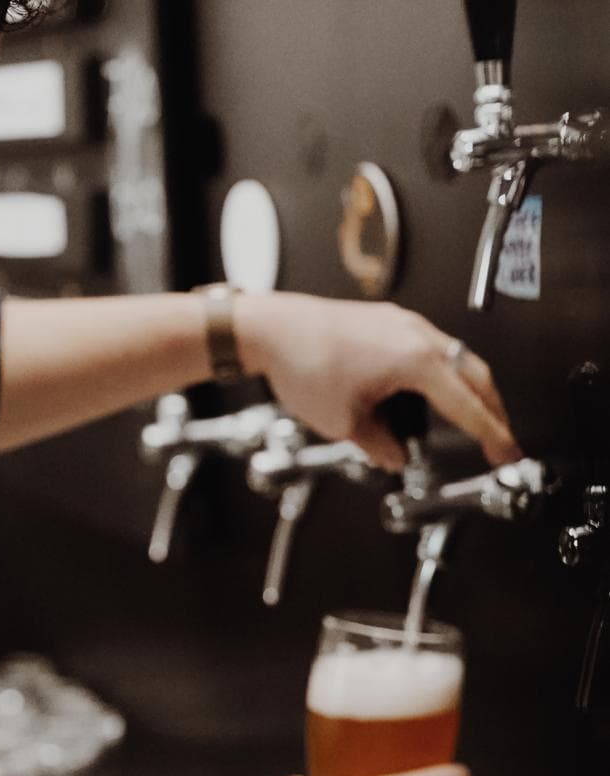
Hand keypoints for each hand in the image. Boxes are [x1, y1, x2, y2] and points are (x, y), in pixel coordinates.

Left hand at [234, 292, 519, 470]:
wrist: (270, 328)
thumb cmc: (302, 364)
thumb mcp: (345, 423)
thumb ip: (380, 446)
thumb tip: (394, 455)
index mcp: (415, 361)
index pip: (468, 405)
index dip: (491, 433)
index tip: (506, 451)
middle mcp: (416, 335)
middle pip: (474, 375)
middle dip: (491, 409)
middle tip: (496, 437)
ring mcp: (403, 323)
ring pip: (454, 357)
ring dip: (465, 388)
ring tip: (465, 418)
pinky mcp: (387, 320)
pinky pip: (430, 346)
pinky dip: (440, 372)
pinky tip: (427, 392)